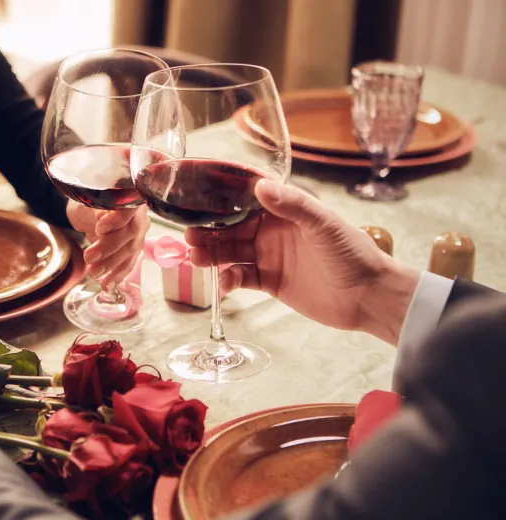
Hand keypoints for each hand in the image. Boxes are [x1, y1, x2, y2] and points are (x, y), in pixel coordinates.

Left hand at [67, 200, 149, 287]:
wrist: (87, 211)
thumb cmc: (86, 202)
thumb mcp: (86, 201)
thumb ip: (96, 209)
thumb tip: (102, 221)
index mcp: (130, 195)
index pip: (131, 208)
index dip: (117, 220)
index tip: (99, 229)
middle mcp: (140, 214)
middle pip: (131, 232)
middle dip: (110, 248)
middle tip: (89, 258)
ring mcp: (139, 232)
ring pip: (130, 250)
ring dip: (112, 264)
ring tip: (94, 273)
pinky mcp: (133, 248)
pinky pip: (129, 262)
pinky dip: (117, 275)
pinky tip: (107, 284)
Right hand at [186, 180, 418, 344]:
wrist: (368, 297)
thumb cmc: (352, 253)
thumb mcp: (323, 224)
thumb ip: (292, 205)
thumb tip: (260, 186)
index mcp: (287, 210)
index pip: (248, 199)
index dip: (223, 199)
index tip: (199, 198)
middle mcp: (275, 231)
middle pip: (233, 228)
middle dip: (210, 231)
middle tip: (188, 235)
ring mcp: (272, 257)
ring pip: (232, 252)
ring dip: (213, 255)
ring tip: (196, 258)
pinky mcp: (271, 282)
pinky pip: (242, 278)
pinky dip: (230, 279)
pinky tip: (226, 283)